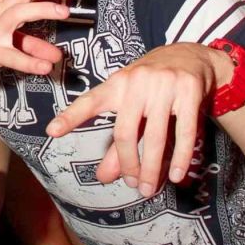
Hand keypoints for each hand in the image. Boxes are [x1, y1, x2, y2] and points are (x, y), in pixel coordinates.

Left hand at [45, 43, 232, 196]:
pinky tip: (175, 174)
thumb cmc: (153, 84)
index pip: (90, 102)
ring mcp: (164, 84)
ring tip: (148, 188)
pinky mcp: (189, 90)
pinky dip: (180, 156)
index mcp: (116, 84)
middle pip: (125, 132)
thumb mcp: (131, 104)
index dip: (70, 117)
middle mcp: (137, 81)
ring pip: (155, 136)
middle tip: (131, 184)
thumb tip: (103, 177)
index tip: (52, 131)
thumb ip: (117, 143)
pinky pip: (184, 130)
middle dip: (127, 164)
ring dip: (152, 168)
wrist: (192, 55)